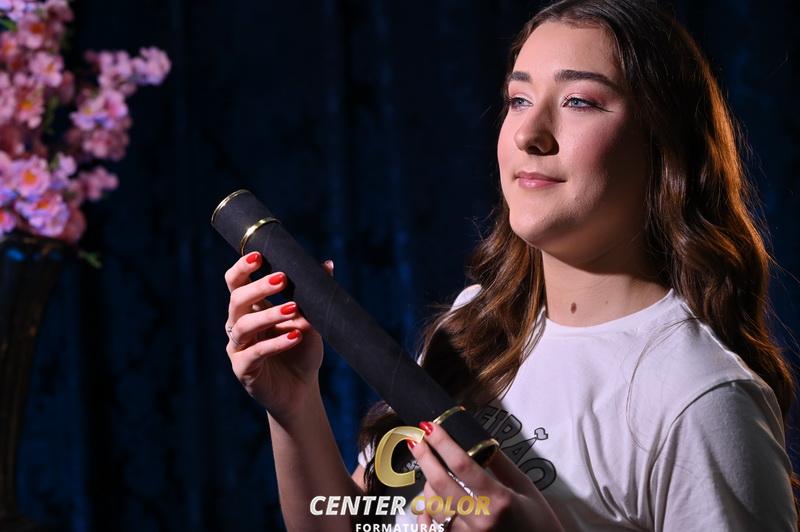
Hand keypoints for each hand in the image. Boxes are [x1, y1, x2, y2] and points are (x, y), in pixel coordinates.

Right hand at [223, 251, 333, 420]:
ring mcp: (238, 348)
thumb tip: (327, 265)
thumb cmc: (302, 351)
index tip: (258, 255)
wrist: (302, 390)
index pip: (236, 282)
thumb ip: (314, 294)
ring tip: (293, 309)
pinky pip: (254, 354)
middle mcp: (238, 325)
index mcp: (250, 309)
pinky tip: (294, 336)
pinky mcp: (243, 370)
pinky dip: (275, 343)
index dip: (242, 268)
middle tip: (282, 279)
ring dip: (268, 314)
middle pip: (236, 299)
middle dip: (258, 287)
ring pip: (243, 326)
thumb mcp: (311, 320)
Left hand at [408, 422, 564, 531]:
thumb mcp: (525, 488)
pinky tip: (425, 501)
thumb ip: (500, 464)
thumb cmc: (539, 522)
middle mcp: (480, 520)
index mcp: (499, 500)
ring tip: (431, 469)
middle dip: (424, 457)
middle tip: (415, 439)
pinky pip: (433, 527)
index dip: (442, 443)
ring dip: (427, 483)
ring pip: (433, 506)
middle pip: (440, 483)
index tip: (429, 426)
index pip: (462, 465)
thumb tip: (479, 439)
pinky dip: (426, 512)